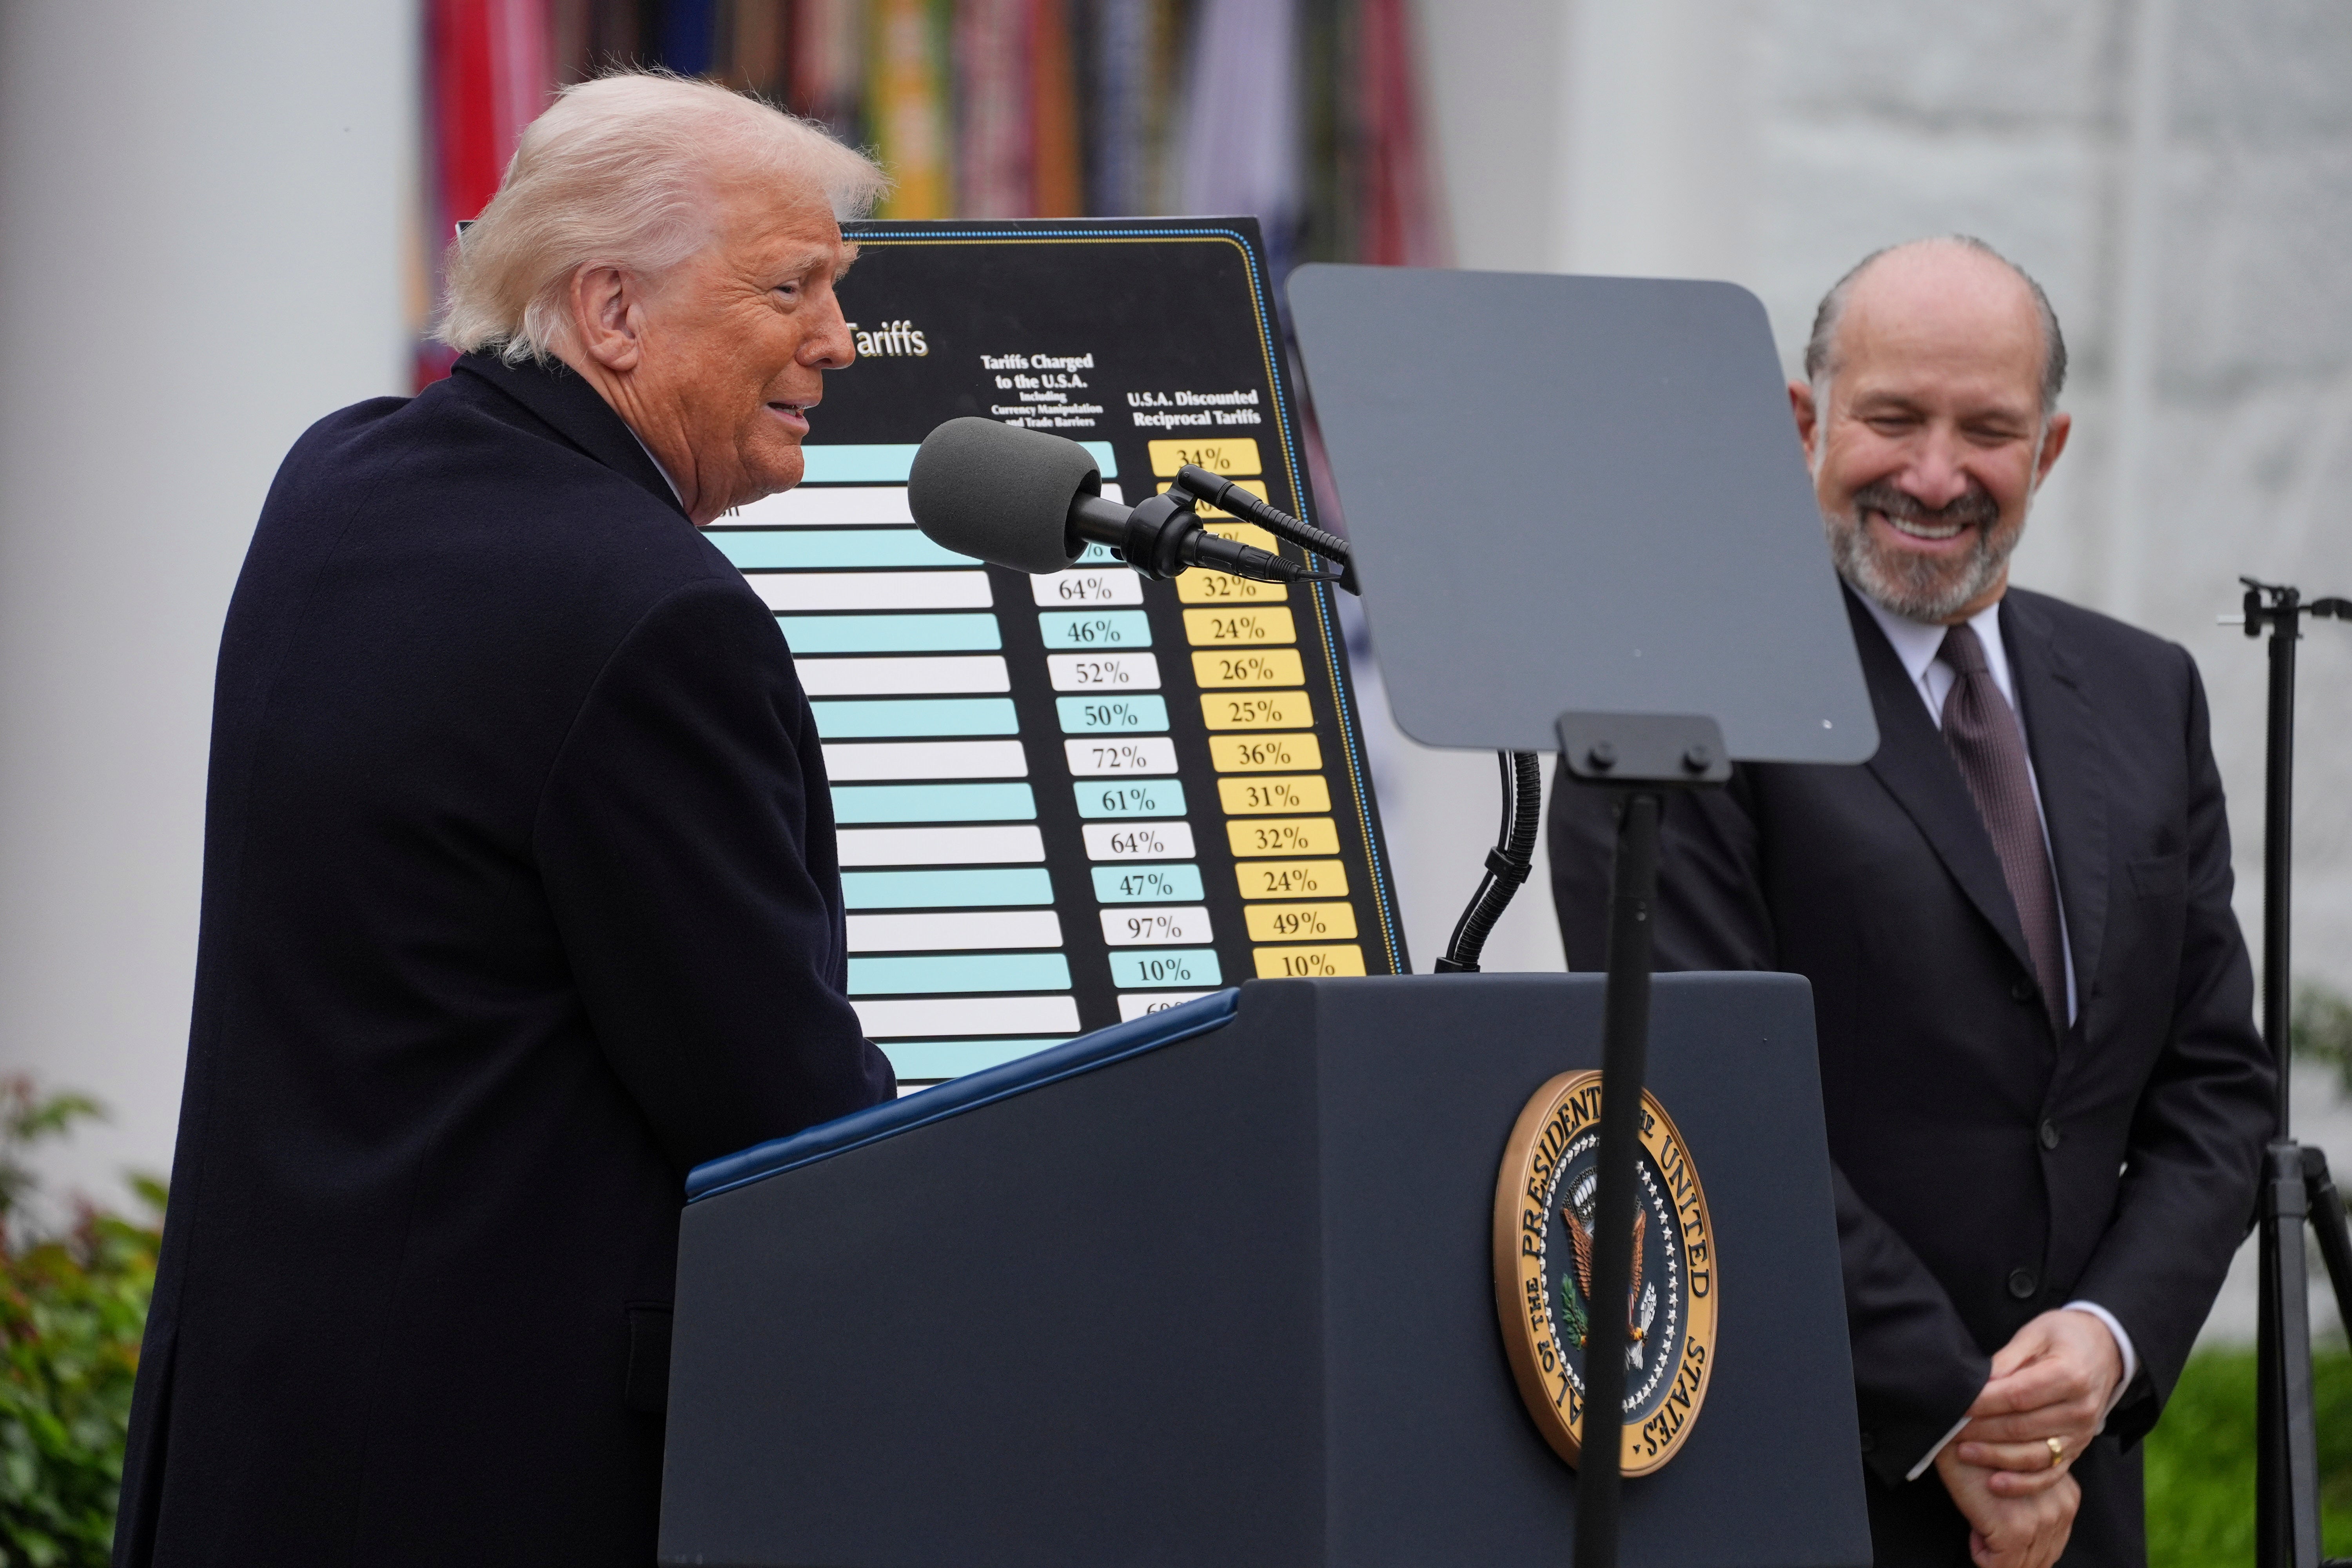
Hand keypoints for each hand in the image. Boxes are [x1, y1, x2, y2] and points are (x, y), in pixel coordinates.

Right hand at [1936, 1443, 2079, 1567]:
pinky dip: (1982, 1553)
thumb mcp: (2019, 1476)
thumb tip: (2029, 1544)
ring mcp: (2041, 1519)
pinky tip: (1973, 1528)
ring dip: (1996, 1550)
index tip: (1997, 1523)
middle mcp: (2062, 1508)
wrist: (1955, 1434)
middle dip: (2010, 1551)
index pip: (2052, 1546)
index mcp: (2068, 1497)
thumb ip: (2034, 1501)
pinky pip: (1999, 1565)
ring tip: (1980, 1521)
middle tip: (1985, 1524)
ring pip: (2021, 1565)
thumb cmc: (1981, 1453)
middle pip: (2040, 1559)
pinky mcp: (2014, 1528)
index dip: (2022, 1545)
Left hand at [1954, 1309, 2122, 1496]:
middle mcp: (2080, 1410)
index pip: (2018, 1395)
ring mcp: (2081, 1434)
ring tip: (1963, 1452)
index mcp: (2070, 1376)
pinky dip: (2023, 1483)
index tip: (1956, 1406)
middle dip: (1981, 1430)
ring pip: (2034, 1455)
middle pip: (2022, 1427)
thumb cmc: (2065, 1336)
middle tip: (1949, 1430)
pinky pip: (2050, 1474)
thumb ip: (2007, 1360)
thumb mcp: (2035, 1334)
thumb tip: (1978, 1383)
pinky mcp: (2079, 1449)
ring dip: (1995, 1457)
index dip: (1983, 1403)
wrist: (2105, 1350)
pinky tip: (1995, 1483)